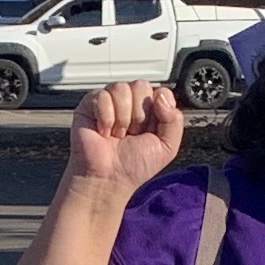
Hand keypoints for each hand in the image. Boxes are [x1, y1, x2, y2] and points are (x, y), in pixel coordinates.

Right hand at [61, 82, 183, 195]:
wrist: (109, 179)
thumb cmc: (134, 166)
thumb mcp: (167, 147)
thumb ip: (174, 120)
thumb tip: (161, 96)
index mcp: (150, 109)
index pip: (160, 91)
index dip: (157, 110)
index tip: (149, 129)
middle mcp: (131, 102)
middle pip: (141, 86)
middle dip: (138, 115)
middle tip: (131, 134)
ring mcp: (110, 101)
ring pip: (121, 88)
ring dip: (122, 118)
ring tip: (117, 134)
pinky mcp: (90, 104)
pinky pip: (102, 96)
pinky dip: (105, 118)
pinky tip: (103, 132)